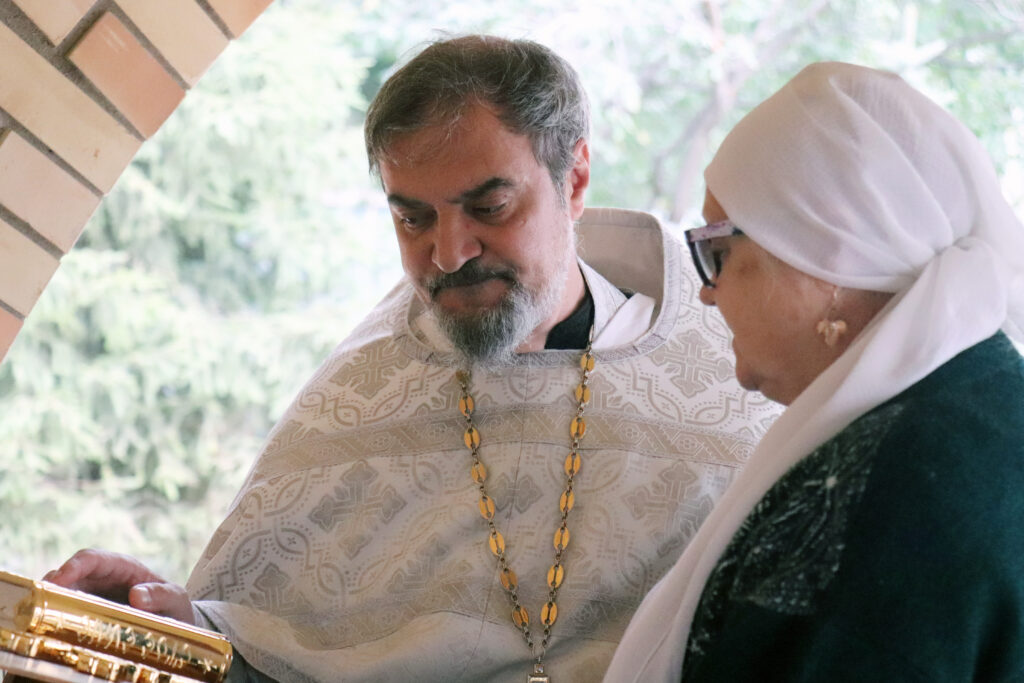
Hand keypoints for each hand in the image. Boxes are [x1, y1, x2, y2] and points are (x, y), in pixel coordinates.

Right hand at [44, 549, 195, 624]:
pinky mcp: (86, 614)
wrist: (174, 624)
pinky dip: (55, 617)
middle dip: (52, 586)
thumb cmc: (174, 606)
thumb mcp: (176, 599)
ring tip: (42, 617)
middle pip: (69, 575)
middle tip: (40, 603)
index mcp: (123, 567)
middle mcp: (101, 579)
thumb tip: (136, 595)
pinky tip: (50, 629)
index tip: (59, 579)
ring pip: (62, 593)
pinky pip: (65, 612)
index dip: (73, 566)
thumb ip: (162, 595)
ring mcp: (91, 596)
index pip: (92, 558)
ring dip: (50, 602)